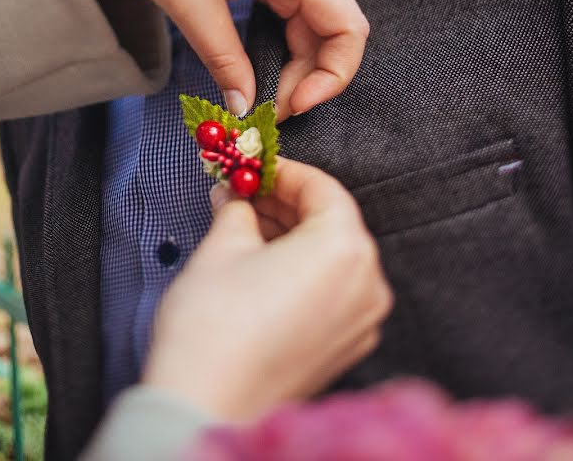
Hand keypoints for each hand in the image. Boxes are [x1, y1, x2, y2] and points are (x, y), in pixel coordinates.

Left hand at [52, 0, 368, 119]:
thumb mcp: (190, 5)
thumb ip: (225, 62)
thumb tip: (245, 109)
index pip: (347, 29)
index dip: (332, 77)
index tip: (295, 107)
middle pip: (330, 32)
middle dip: (305, 78)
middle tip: (265, 112)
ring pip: (309, 25)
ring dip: (290, 65)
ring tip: (258, 95)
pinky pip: (288, 12)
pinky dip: (276, 45)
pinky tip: (253, 66)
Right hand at [142, 158, 391, 420]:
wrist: (205, 403)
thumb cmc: (213, 327)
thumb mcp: (222, 247)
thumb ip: (237, 209)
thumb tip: (237, 195)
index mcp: (344, 250)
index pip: (324, 190)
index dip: (285, 173)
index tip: (256, 168)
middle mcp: (367, 285)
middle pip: (332, 225)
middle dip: (286, 206)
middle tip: (245, 195)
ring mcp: (360, 322)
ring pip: (332, 259)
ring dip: (293, 238)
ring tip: (246, 229)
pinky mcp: (345, 347)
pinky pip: (331, 292)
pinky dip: (302, 272)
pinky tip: (262, 267)